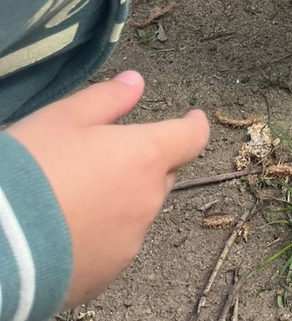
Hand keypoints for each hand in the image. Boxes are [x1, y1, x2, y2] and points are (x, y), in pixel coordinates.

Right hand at [5, 72, 207, 308]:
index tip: (192, 119)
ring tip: (75, 197)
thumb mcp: (63, 119)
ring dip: (120, 201)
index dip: (193, 126)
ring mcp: (128, 242)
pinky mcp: (104, 275)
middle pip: (161, 176)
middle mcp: (147, 201)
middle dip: (144, 164)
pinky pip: (112, 248)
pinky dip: (99, 236)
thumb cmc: (31, 171)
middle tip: (106, 158)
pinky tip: (66, 231)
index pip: (191, 138)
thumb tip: (136, 83)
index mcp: (146, 157)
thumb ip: (107, 99)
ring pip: (136, 213)